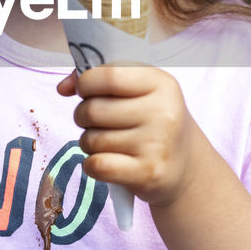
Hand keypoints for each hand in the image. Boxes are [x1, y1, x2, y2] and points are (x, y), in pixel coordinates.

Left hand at [57, 64, 199, 209]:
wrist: (186, 168)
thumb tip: (63, 87)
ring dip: (88, 142)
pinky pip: (97, 165)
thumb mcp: (140, 91)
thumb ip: (100, 78)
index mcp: (161, 84)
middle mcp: (163, 112)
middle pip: (93, 110)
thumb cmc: (152, 122)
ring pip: (91, 139)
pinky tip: (105, 162)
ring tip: (106, 142)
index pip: (108, 76)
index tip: (85, 90)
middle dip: (82, 115)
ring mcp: (157, 145)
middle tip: (94, 121)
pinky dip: (91, 165)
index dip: (85, 82)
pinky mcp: (148, 173)